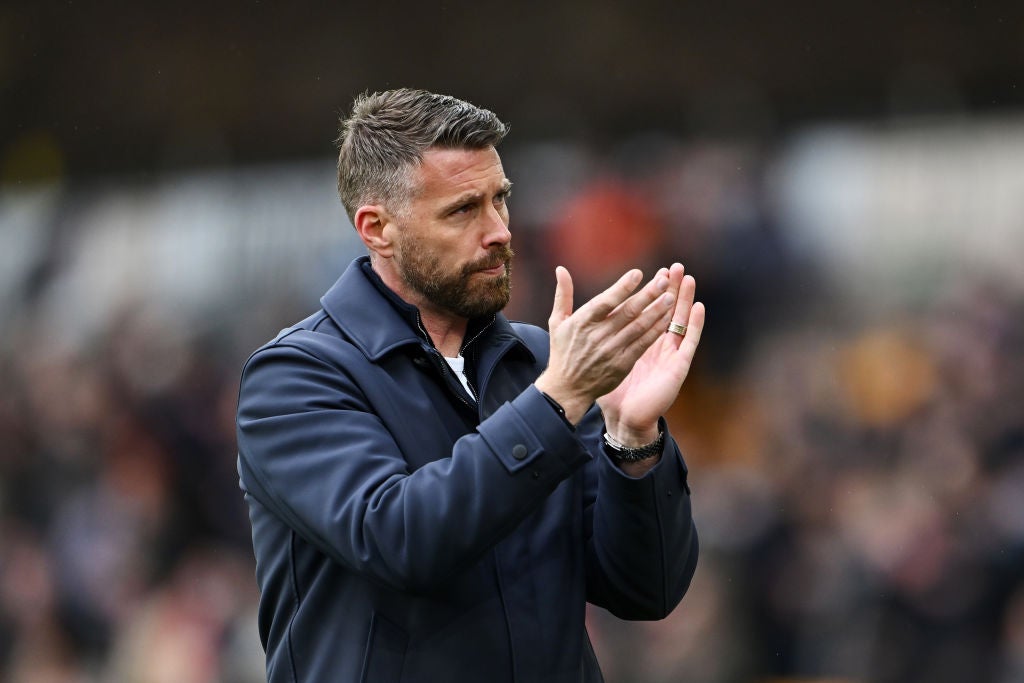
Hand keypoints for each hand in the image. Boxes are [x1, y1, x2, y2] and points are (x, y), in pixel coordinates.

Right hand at [534, 266, 675, 423]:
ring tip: (671, 296)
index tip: (638, 273)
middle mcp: (598, 336)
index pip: (606, 301)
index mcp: (582, 322)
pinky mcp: (622, 364)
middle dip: (648, 295)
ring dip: (657, 311)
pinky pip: (643, 344)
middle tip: (664, 280)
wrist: (567, 389)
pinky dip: (655, 331)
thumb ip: (563, 294)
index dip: (622, 287)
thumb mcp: (557, 322)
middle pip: (628, 311)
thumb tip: (561, 269)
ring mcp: (612, 351)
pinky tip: (667, 319)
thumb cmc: (562, 351)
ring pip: (639, 327)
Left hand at [597, 263, 704, 445]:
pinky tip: (699, 307)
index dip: (652, 292)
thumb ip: (594, 340)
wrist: (626, 419)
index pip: (648, 311)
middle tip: (674, 266)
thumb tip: (583, 328)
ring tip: (688, 278)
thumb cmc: (613, 394)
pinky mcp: (678, 366)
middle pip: (666, 311)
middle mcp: (656, 346)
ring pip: (680, 321)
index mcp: (639, 342)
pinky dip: (694, 324)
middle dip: (670, 288)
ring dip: (685, 299)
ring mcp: (669, 354)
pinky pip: (689, 342)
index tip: (655, 272)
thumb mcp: (601, 362)